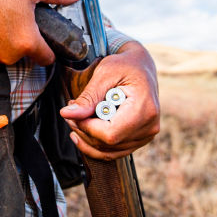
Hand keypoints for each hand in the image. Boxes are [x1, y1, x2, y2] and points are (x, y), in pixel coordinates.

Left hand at [59, 41, 159, 159]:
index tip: (74, 113)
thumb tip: (67, 114)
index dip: (87, 127)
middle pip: (108, 144)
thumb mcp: (104, 74)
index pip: (111, 133)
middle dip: (84, 131)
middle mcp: (149, 126)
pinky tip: (83, 131)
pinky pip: (115, 151)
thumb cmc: (125, 65)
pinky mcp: (140, 139)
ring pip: (109, 152)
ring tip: (76, 118)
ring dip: (87, 139)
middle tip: (71, 113)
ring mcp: (146, 135)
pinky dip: (96, 144)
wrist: (141, 67)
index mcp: (145, 109)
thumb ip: (88, 97)